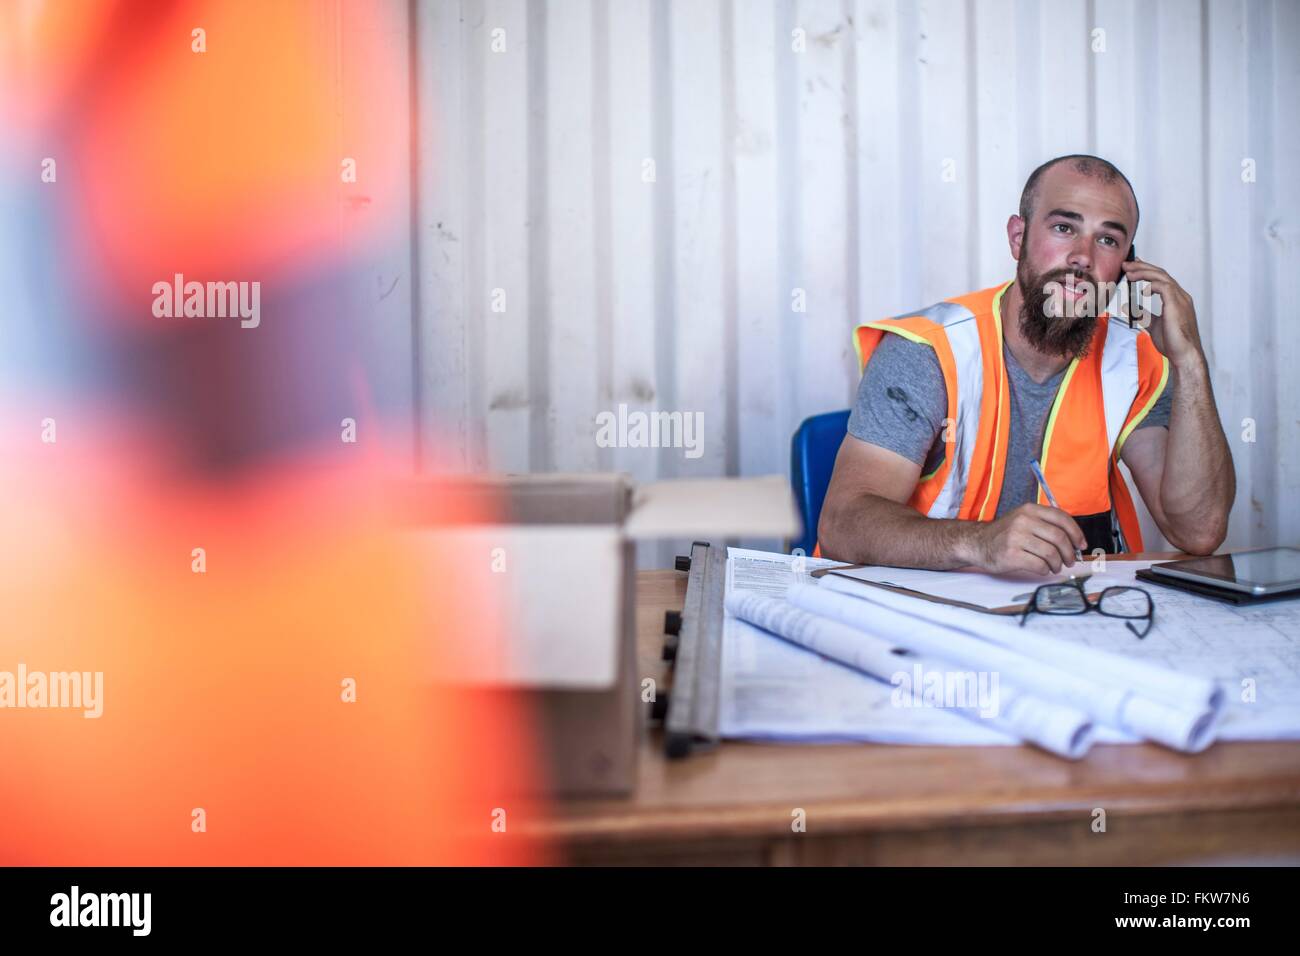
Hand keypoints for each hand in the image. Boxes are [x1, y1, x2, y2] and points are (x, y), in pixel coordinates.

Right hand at [965, 504, 1086, 574]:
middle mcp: (1023, 521)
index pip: (1062, 518)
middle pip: (1059, 537)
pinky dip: (1046, 570)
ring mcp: (1016, 538)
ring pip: (1051, 553)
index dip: (1076, 533)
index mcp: (1029, 510)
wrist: (977, 543)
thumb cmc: (1005, 535)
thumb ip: (1045, 524)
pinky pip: (1039, 565)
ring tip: (1055, 567)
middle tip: (1070, 560)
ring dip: (1058, 564)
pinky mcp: (1011, 555)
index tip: (1080, 545)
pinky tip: (1042, 569)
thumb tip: (1074, 540)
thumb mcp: (1023, 520)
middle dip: (1069, 552)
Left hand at [1121, 258, 1204, 367]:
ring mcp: (1180, 299)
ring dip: (1144, 272)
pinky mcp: (1177, 304)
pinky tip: (1139, 287)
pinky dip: (1150, 284)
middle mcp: (1180, 296)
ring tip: (1129, 272)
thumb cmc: (1172, 342)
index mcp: (1176, 299)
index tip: (1133, 267)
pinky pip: (1164, 287)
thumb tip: (1128, 307)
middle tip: (1127, 264)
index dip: (1147, 270)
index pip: (1161, 279)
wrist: (1184, 354)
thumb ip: (1142, 314)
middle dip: (1143, 267)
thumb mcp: (1152, 325)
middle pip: (1161, 274)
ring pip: (1162, 277)